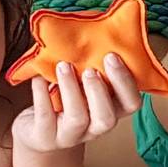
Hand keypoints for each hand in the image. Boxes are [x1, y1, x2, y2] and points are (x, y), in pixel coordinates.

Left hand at [13, 55, 136, 152]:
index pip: (131, 104)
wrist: (36, 130)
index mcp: (110, 111)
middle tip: (89, 69)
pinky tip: (39, 78)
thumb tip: (94, 29)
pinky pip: (45, 117)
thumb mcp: (82, 85)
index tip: (111, 55)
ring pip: (78, 118)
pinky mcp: (45, 137)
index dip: (125, 82)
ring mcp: (69, 136)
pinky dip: (42, 94)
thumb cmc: (64, 99)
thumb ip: (93, 68)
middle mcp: (94, 128)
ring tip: (63, 66)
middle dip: (99, 91)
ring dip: (72, 90)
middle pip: (107, 118)